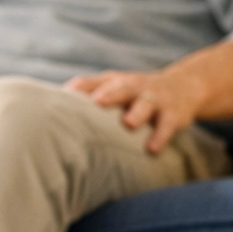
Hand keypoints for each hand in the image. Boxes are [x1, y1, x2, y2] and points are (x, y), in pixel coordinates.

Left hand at [68, 40, 232, 156]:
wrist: (184, 86)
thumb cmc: (134, 94)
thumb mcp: (112, 89)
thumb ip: (85, 98)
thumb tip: (49, 116)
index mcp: (112, 82)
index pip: (90, 83)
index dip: (76, 91)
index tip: (57, 104)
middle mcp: (132, 87)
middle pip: (119, 87)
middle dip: (108, 94)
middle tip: (96, 103)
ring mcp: (154, 99)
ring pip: (145, 103)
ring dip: (137, 112)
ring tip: (129, 124)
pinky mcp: (173, 113)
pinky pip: (167, 124)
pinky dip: (160, 136)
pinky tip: (152, 149)